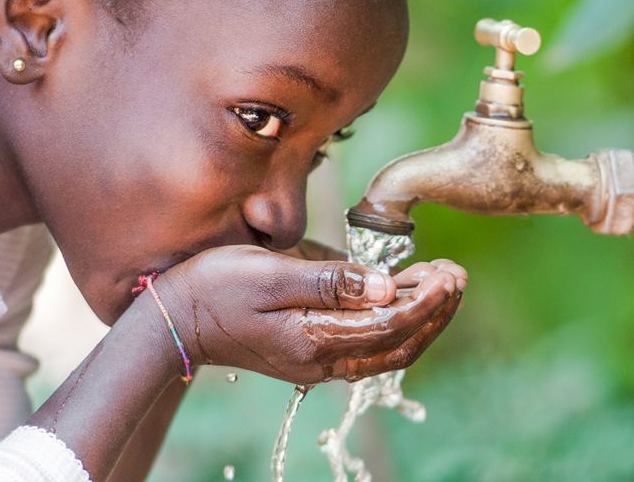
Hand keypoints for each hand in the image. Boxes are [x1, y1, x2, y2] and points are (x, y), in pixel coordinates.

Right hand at [155, 246, 465, 383]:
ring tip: (443, 283)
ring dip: (420, 319)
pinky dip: (396, 324)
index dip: (426, 301)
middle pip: (398, 344)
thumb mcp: (271, 274)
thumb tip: (387, 287)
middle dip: (434, 311)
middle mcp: (322, 359)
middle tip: (457, 275)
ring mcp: (318, 360)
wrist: (177, 319)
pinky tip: (405, 296)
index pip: (390, 325)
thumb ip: (330, 282)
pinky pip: (367, 345)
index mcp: (314, 339)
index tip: (450, 274)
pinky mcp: (311, 351)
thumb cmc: (216, 287)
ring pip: (387, 349)